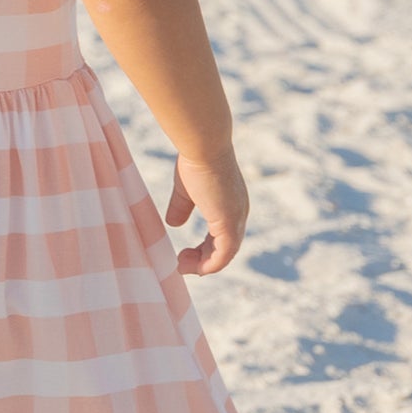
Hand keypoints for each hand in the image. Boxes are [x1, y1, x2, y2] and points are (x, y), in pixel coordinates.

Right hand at [166, 150, 247, 276]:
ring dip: (202, 266)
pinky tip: (187, 265)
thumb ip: (181, 207)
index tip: (185, 254)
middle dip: (202, 260)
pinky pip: (221, 257)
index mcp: (231, 204)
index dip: (205, 249)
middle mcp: (239, 213)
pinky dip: (206, 266)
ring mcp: (236, 220)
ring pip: (224, 256)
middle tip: (181, 263)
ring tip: (181, 266)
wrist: (204, 146)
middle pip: (224, 249)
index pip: (223, 235)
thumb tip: (173, 224)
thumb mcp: (185, 189)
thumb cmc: (195, 160)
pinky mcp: (229, 224)